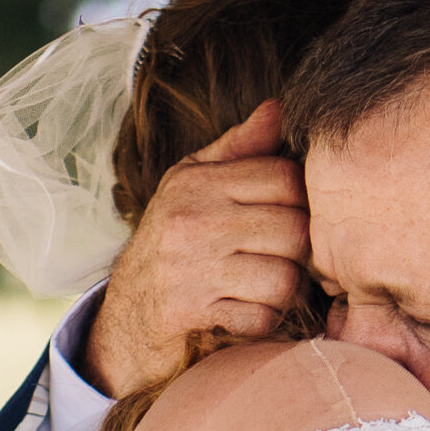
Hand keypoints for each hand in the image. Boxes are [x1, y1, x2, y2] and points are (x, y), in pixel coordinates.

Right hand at [84, 100, 309, 397]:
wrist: (128, 311)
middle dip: (299, 253)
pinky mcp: (189, 311)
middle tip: (283, 260)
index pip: (285, 179)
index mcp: (198, 182)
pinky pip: (260, 318)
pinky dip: (260, 322)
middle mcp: (192, 219)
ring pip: (283, 279)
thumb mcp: (195, 184)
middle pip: (294, 231)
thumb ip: (240, 149)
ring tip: (264, 288)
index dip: (301, 203)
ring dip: (283, 293)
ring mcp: (189, 267)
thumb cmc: (174, 241)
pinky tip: (243, 312)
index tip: (288, 220)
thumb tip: (280, 108)